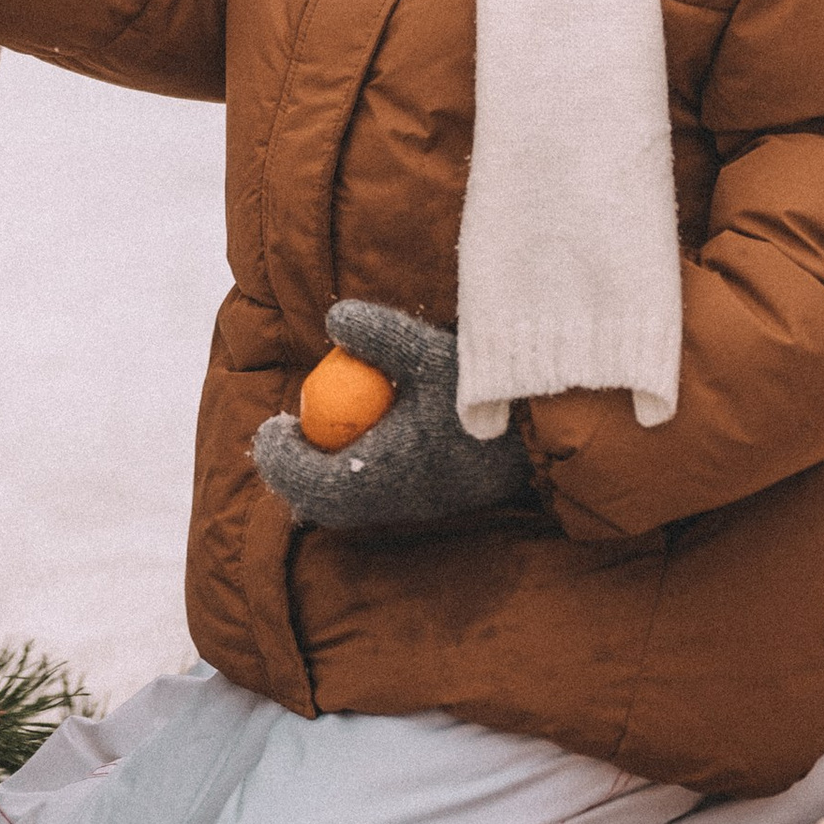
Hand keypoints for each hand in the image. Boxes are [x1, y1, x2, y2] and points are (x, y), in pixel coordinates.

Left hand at [251, 301, 537, 536]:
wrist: (551, 429)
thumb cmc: (488, 389)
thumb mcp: (429, 352)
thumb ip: (379, 334)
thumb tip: (333, 317)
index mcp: (387, 477)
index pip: (311, 485)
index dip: (280, 460)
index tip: (272, 424)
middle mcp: (399, 503)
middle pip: (326, 505)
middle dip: (296, 473)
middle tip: (284, 430)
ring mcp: (418, 506)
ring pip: (352, 506)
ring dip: (326, 475)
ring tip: (316, 434)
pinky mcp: (436, 500)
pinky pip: (378, 499)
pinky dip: (355, 477)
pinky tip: (362, 438)